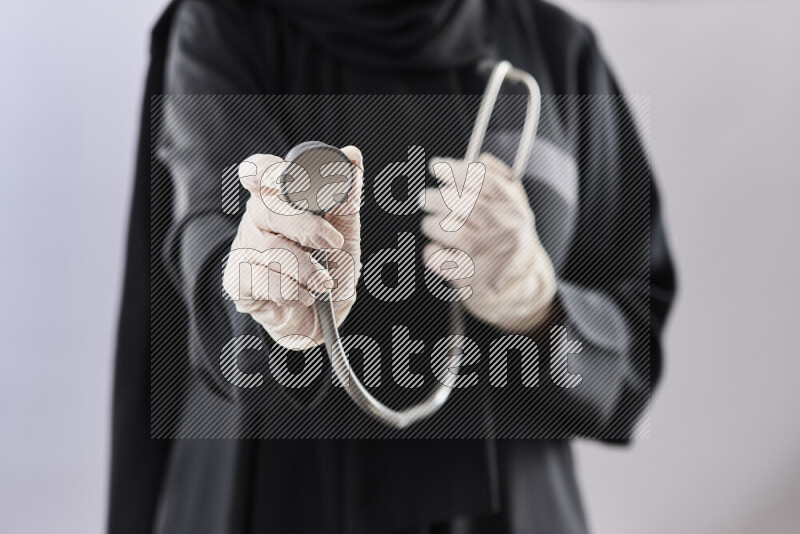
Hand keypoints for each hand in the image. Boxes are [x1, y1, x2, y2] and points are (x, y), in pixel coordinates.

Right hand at [223, 146, 363, 349]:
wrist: (321, 318)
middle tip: (332, 245)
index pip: (259, 170)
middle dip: (307, 228)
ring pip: (272, 249)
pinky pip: (263, 280)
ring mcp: (242, 250)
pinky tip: (302, 295)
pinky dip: (293, 291)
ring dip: (308, 270)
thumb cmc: (329, 267)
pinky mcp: (237, 282)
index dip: (268, 171)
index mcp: (278, 199)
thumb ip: (347, 196)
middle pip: (269, 209)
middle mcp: (255, 220)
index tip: (288, 181)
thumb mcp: (345, 230)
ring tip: (324, 282)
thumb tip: (352, 155)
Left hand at [421, 153, 555, 331]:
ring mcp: (492, 256)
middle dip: (437, 198)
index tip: (435, 166)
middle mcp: (508, 231)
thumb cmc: (506, 238)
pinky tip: (437, 250)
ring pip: (450, 231)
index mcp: (516, 210)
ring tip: (430, 225)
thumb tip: (476, 157)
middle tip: (424, 198)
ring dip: (432, 225)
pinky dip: (432, 252)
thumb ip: (496, 179)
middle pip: (466, 205)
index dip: (457, 171)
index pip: (486, 183)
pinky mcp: (475, 279)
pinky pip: (440, 259)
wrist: (518, 287)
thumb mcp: (511, 207)